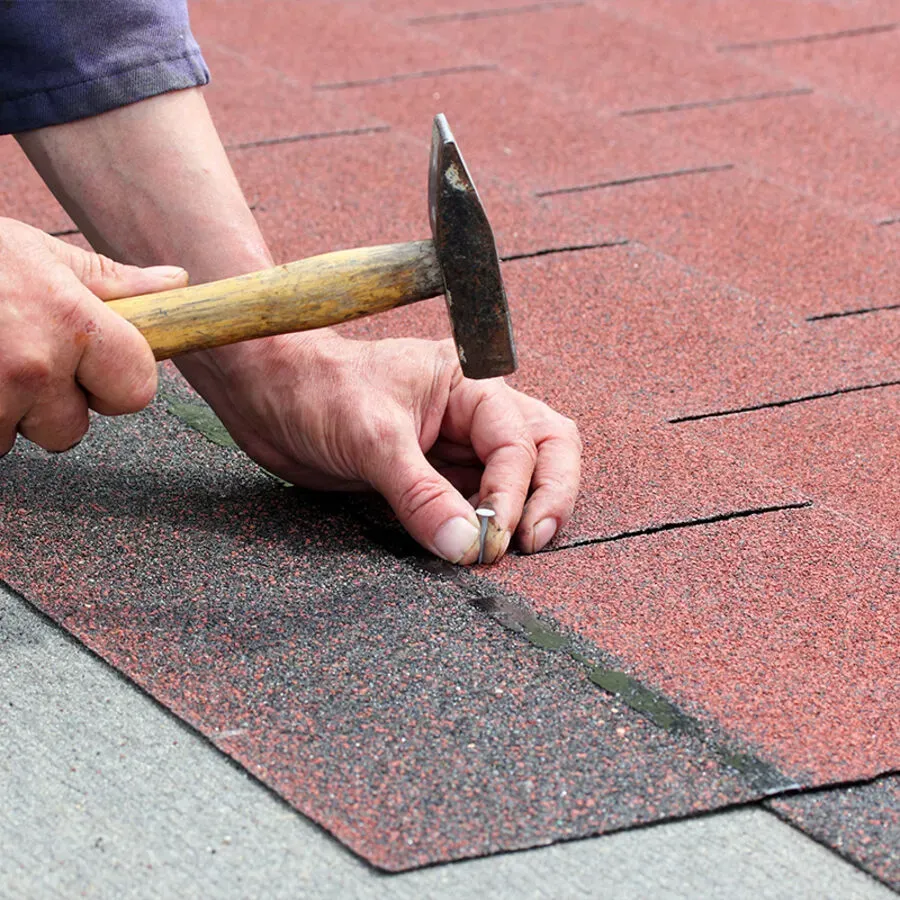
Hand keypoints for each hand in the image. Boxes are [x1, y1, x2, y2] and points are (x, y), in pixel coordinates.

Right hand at [0, 217, 188, 454]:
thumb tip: (176, 283)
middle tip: (19, 358)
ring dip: (4, 412)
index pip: (137, 391)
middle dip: (51, 405)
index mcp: (72, 322)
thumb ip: (115, 283)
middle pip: (71, 430)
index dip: (119, 384)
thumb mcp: (44, 256)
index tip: (96, 369)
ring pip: (17, 438)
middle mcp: (31, 365)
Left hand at [177, 331, 580, 564]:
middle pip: (544, 450)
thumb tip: (468, 545)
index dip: (513, 491)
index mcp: (468, 384)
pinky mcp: (430, 477)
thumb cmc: (316, 389)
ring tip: (501, 553)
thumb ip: (421, 494)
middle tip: (532, 543)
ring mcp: (452, 447)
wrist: (266, 396)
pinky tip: (470, 549)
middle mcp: (471, 413)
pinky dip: (481, 528)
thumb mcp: (371, 438)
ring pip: (515, 480)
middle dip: (549, 495)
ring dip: (516, 516)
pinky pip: (473, 504)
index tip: (492, 535)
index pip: (519, 441)